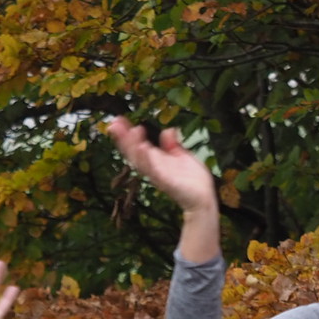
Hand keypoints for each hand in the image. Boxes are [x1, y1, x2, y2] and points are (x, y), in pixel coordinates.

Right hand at [107, 117, 218, 261]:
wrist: (203, 199)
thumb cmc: (193, 181)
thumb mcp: (182, 157)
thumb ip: (172, 145)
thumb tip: (167, 130)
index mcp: (156, 160)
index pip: (137, 145)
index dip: (127, 133)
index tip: (119, 119)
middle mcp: (153, 168)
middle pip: (133, 152)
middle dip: (123, 138)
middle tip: (115, 123)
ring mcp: (158, 175)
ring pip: (140, 160)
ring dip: (133, 146)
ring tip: (129, 131)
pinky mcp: (166, 182)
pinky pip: (153, 171)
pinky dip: (147, 160)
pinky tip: (142, 147)